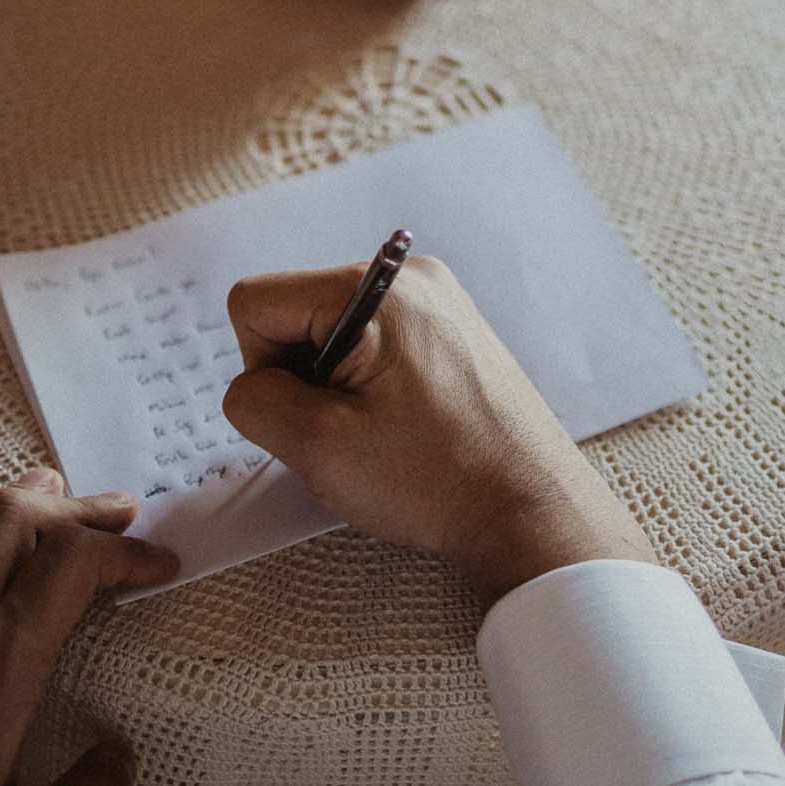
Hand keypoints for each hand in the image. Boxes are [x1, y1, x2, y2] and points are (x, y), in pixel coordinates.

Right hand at [222, 259, 655, 605]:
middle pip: (297, 312)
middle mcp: (409, 277)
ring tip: (383, 435)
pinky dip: (370, 387)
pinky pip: (375, 343)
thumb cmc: (437, 480)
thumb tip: (252, 382)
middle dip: (303, 377)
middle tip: (350, 432)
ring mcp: (437, 300)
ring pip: (333, 333)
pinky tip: (405, 428)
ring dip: (336, 387)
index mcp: (375, 288)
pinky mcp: (452, 329)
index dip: (261, 368)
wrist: (531, 508)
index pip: (256, 301)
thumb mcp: (317, 447)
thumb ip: (255, 400)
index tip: (310, 414)